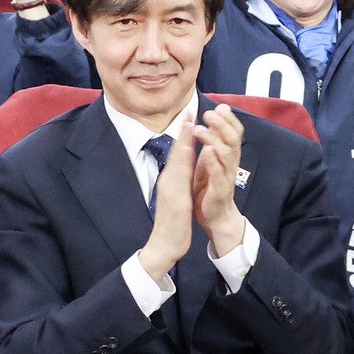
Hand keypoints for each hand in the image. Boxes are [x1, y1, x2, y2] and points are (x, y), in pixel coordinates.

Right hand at [138, 120, 195, 282]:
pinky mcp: (175, 201)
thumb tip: (182, 166)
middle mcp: (168, 181)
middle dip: (183, 130)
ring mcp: (170, 190)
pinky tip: (188, 153)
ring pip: (177, 162)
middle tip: (189, 109)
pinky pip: (179, 179)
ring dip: (182, 141)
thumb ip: (179, 180)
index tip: (189, 114)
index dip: (184, 133)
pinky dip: (183, 165)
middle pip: (176, 152)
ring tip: (189, 123)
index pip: (179, 153)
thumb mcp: (176, 196)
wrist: (164, 245)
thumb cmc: (172, 221)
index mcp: (171, 180)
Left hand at [192, 104, 245, 256]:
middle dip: (222, 124)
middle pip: (233, 139)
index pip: (235, 132)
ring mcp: (226, 176)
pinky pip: (218, 173)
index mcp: (229, 156)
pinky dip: (213, 161)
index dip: (230, 119)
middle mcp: (231, 164)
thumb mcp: (212, 162)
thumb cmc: (211, 188)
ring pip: (226, 153)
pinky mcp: (219, 190)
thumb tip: (211, 122)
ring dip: (214, 138)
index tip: (221, 107)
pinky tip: (206, 150)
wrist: (216, 217)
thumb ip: (213, 144)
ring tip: (200, 129)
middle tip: (209, 113)